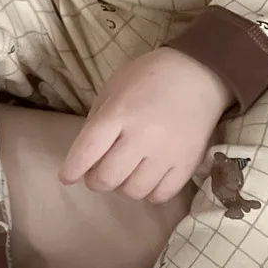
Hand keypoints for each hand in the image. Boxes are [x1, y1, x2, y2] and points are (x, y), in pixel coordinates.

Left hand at [59, 47, 234, 203]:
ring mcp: (167, 153)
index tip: (67, 176)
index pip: (87, 152)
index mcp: (119, 112)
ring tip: (129, 170)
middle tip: (100, 170)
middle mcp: (142, 136)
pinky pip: (160, 195)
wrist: (200, 72)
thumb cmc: (150, 77)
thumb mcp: (115, 87)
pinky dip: (150, 192)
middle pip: (107, 178)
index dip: (72, 169)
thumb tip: (86, 155)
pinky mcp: (188, 164)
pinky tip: (149, 176)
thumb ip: (98, 119)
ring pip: (133, 191)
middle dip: (97, 179)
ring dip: (124, 185)